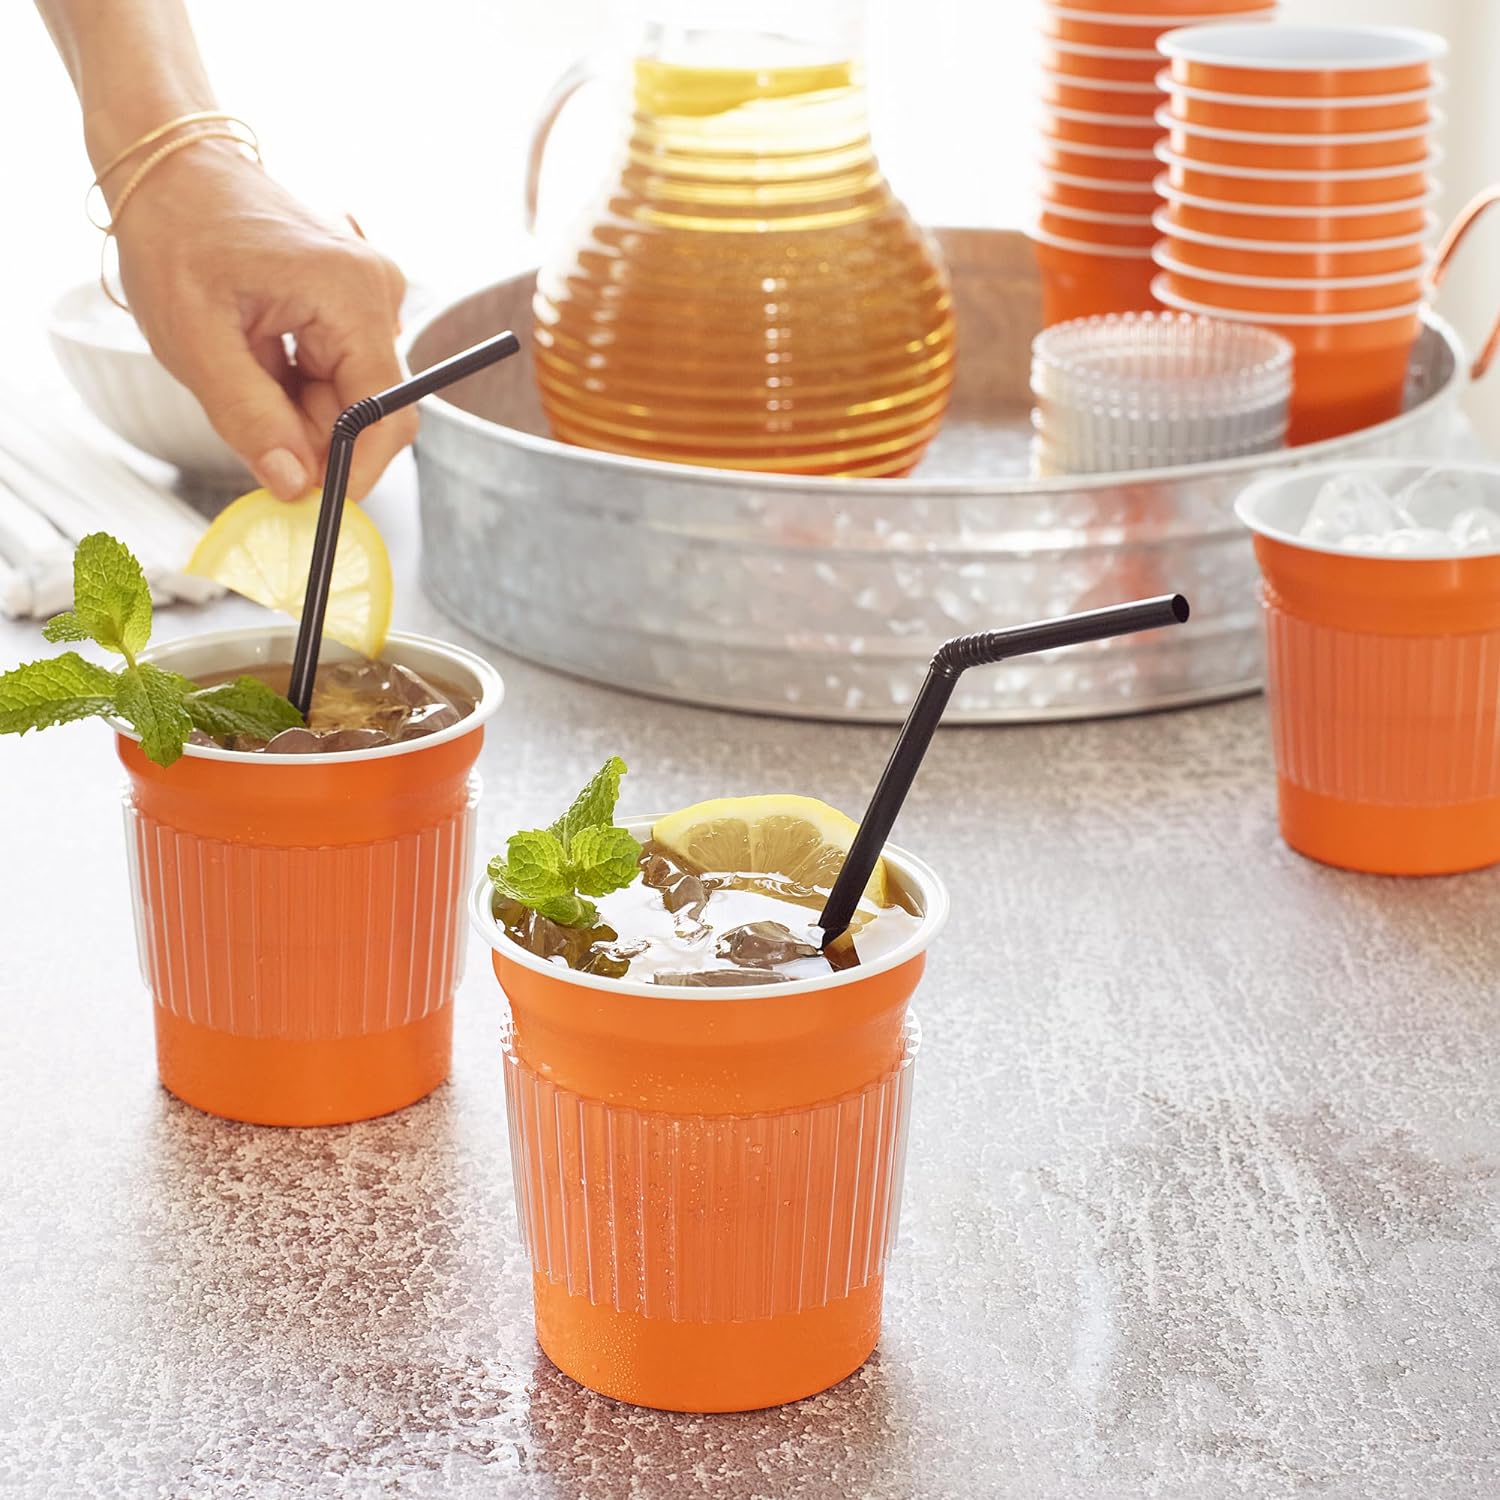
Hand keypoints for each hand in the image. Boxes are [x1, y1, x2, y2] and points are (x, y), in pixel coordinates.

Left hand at [111, 138, 414, 501]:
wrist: (169, 166)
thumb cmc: (174, 234)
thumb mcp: (194, 340)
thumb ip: (250, 419)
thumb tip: (297, 487)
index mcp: (350, 295)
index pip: (385, 416)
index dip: (352, 471)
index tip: (307, 502)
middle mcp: (378, 293)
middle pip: (370, 412)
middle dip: (313, 437)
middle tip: (250, 427)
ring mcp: (371, 296)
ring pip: (352, 397)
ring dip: (298, 409)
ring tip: (241, 366)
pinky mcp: (356, 302)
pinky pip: (341, 372)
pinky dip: (297, 385)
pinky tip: (257, 353)